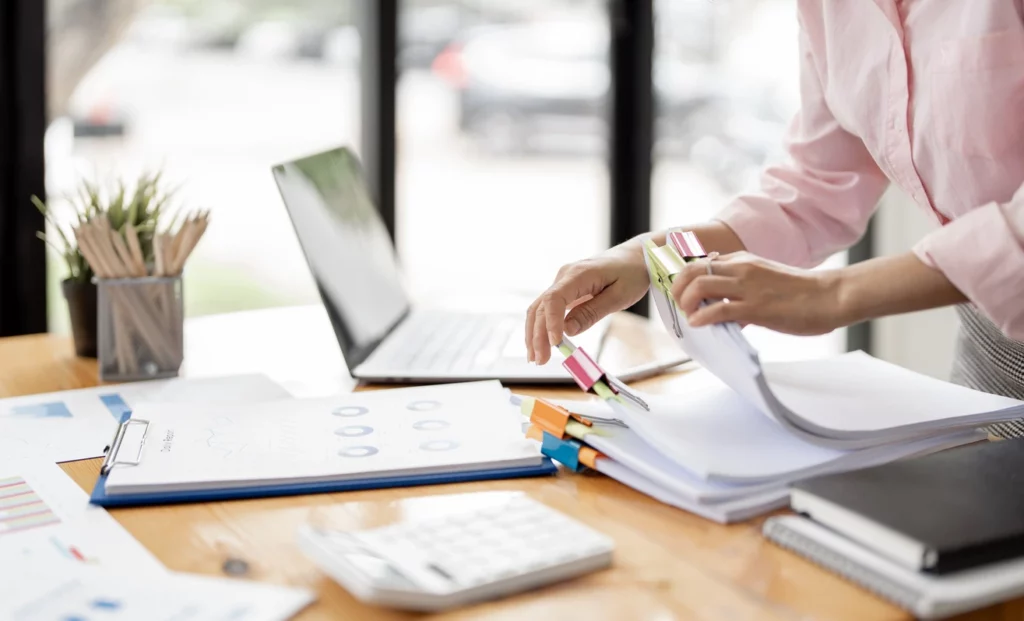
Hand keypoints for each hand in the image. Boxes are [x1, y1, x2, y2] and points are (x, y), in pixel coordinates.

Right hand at [526, 245, 649, 363]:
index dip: (551, 322)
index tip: (555, 343)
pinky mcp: (564, 290)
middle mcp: (564, 276)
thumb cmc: (631, 273)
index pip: (554, 299)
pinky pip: (546, 309)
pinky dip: (541, 327)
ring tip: (536, 357)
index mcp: (579, 274)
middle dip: (538, 335)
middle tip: (541, 361)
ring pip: (538, 309)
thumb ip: (592, 313)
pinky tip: (540, 344)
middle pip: (541, 306)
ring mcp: (562, 282)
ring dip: (534, 333)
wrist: (634, 256)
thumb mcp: (619, 296)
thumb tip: (568, 331)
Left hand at [670, 252, 844, 335]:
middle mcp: (742, 269)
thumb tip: (722, 308)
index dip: (684, 279)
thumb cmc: (802, 292)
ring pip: (700, 285)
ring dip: (687, 302)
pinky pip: (719, 309)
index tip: (681, 295)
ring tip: (690, 316)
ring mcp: (748, 287)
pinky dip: (702, 318)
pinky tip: (701, 325)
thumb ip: (741, 288)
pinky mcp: (756, 307)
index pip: (701, 262)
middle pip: (693, 270)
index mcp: (743, 261)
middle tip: (681, 306)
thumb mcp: (765, 279)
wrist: (831, 296)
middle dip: (678, 288)